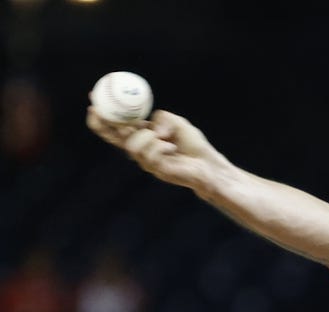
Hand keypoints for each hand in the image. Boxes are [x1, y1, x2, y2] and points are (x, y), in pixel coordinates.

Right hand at [86, 107, 225, 191]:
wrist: (208, 163)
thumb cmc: (192, 143)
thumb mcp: (176, 121)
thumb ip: (160, 118)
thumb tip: (149, 127)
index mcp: (141, 135)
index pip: (115, 125)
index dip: (102, 113)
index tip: (93, 97)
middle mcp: (139, 149)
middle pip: (112, 137)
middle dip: (102, 123)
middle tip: (97, 109)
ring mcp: (146, 161)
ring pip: (132, 146)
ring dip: (148, 137)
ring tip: (165, 138)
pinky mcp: (156, 169)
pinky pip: (151, 154)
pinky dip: (162, 146)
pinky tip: (171, 148)